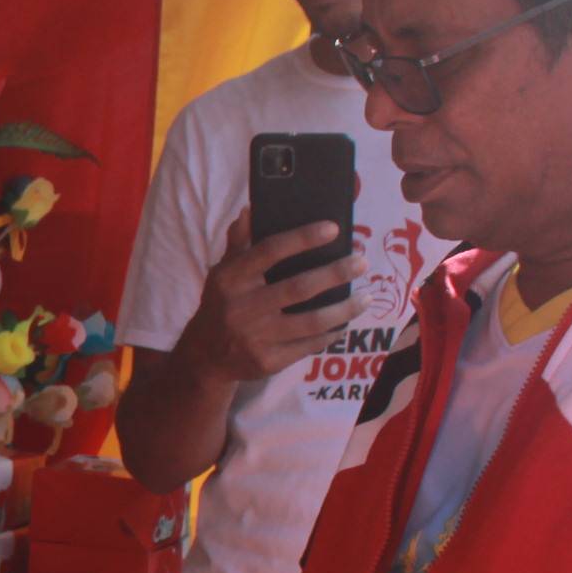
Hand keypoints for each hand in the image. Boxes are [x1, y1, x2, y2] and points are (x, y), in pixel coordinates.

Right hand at [170, 211, 366, 389]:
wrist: (205, 355)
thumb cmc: (221, 304)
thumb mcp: (222, 272)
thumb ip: (239, 243)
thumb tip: (250, 211)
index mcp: (231, 279)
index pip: (270, 251)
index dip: (303, 239)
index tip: (333, 229)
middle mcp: (242, 307)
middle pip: (299, 287)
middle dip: (335, 273)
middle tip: (362, 262)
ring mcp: (255, 337)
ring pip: (311, 321)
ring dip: (344, 309)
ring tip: (366, 297)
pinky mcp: (267, 361)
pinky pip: (308, 346)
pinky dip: (331, 334)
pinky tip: (344, 323)